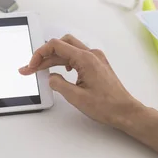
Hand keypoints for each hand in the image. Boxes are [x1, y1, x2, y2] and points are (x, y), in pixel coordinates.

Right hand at [19, 35, 143, 127]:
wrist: (125, 112)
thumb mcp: (76, 97)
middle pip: (61, 45)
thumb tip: (50, 77)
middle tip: (32, 68)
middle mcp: (91, 54)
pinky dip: (65, 60)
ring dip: (54, 58)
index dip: (40, 54)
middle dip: (44, 55)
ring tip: (42, 70)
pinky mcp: (97, 64)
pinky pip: (77, 55)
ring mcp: (96, 58)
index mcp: (86, 59)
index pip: (56, 46)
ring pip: (69, 49)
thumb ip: (58, 84)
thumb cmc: (107, 106)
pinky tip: (60, 71)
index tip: (31, 65)